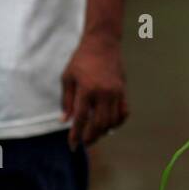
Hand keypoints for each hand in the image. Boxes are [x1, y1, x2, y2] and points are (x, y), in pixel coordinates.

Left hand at [60, 33, 127, 149]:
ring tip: (95, 135)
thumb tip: (65, 120)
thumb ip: (66, 101)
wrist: (102, 43)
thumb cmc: (81, 60)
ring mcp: (115, 92)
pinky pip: (124, 112)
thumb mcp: (67, 78)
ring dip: (103, 131)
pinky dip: (118, 122)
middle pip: (99, 124)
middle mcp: (103, 93)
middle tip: (85, 143)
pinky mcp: (123, 90)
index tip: (72, 146)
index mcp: (86, 90)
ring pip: (112, 121)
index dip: (76, 135)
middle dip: (91, 137)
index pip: (81, 119)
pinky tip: (110, 125)